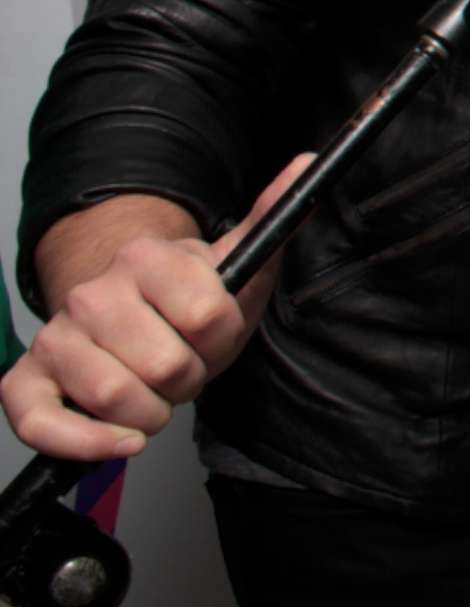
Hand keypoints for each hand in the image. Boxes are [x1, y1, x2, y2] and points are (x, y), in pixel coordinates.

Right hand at [3, 156, 312, 461]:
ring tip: (152, 393)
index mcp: (146, 258)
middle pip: (165, 364)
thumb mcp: (237, 266)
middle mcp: (93, 293)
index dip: (223, 339)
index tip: (214, 335)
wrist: (122, 316)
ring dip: (149, 413)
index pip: (208, 316)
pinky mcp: (26, 380)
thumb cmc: (186, 302)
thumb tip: (305, 166)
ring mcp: (56, 336)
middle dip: (188, 380)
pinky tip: (120, 439)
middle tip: (182, 370)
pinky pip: (42, 425)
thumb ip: (272, 219)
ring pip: (113, 396)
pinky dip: (87, 441)